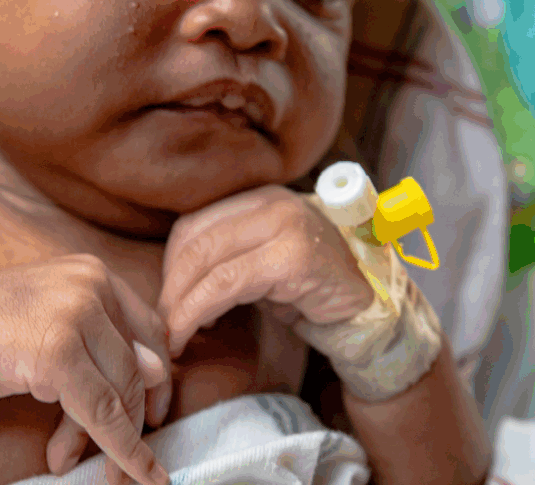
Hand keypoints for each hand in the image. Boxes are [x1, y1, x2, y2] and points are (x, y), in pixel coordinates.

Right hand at [0, 255, 171, 484]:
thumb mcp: (55, 331)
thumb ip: (103, 345)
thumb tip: (160, 373)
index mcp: (94, 271)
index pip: (148, 327)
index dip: (159, 375)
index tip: (158, 413)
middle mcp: (91, 282)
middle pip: (138, 362)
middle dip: (133, 416)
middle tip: (125, 459)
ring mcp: (76, 311)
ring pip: (123, 388)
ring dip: (115, 439)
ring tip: (92, 468)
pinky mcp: (57, 349)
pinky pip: (103, 410)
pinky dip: (121, 448)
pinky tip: (128, 473)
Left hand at [156, 186, 374, 357]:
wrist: (372, 312)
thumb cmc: (314, 291)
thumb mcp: (265, 264)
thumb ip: (229, 257)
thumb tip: (175, 281)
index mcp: (261, 199)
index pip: (195, 224)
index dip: (170, 265)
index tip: (166, 302)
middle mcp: (272, 203)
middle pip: (196, 240)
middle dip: (170, 287)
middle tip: (162, 325)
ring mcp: (284, 226)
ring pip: (207, 260)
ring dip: (180, 303)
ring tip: (174, 334)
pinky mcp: (292, 257)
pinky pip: (227, 283)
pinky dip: (200, 309)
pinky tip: (196, 330)